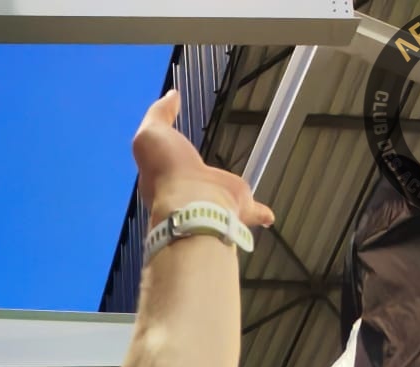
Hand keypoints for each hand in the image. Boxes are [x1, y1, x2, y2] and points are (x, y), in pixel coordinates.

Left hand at [133, 92, 273, 231]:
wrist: (193, 205)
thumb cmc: (169, 170)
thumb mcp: (151, 134)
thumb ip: (159, 114)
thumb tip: (171, 97)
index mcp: (166, 178)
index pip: (166, 166)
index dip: (168, 156)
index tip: (174, 148)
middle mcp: (189, 194)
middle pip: (194, 183)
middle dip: (197, 178)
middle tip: (204, 169)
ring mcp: (214, 202)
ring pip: (222, 197)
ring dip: (227, 197)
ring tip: (238, 191)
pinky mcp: (238, 209)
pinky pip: (252, 211)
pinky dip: (260, 213)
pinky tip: (267, 216)